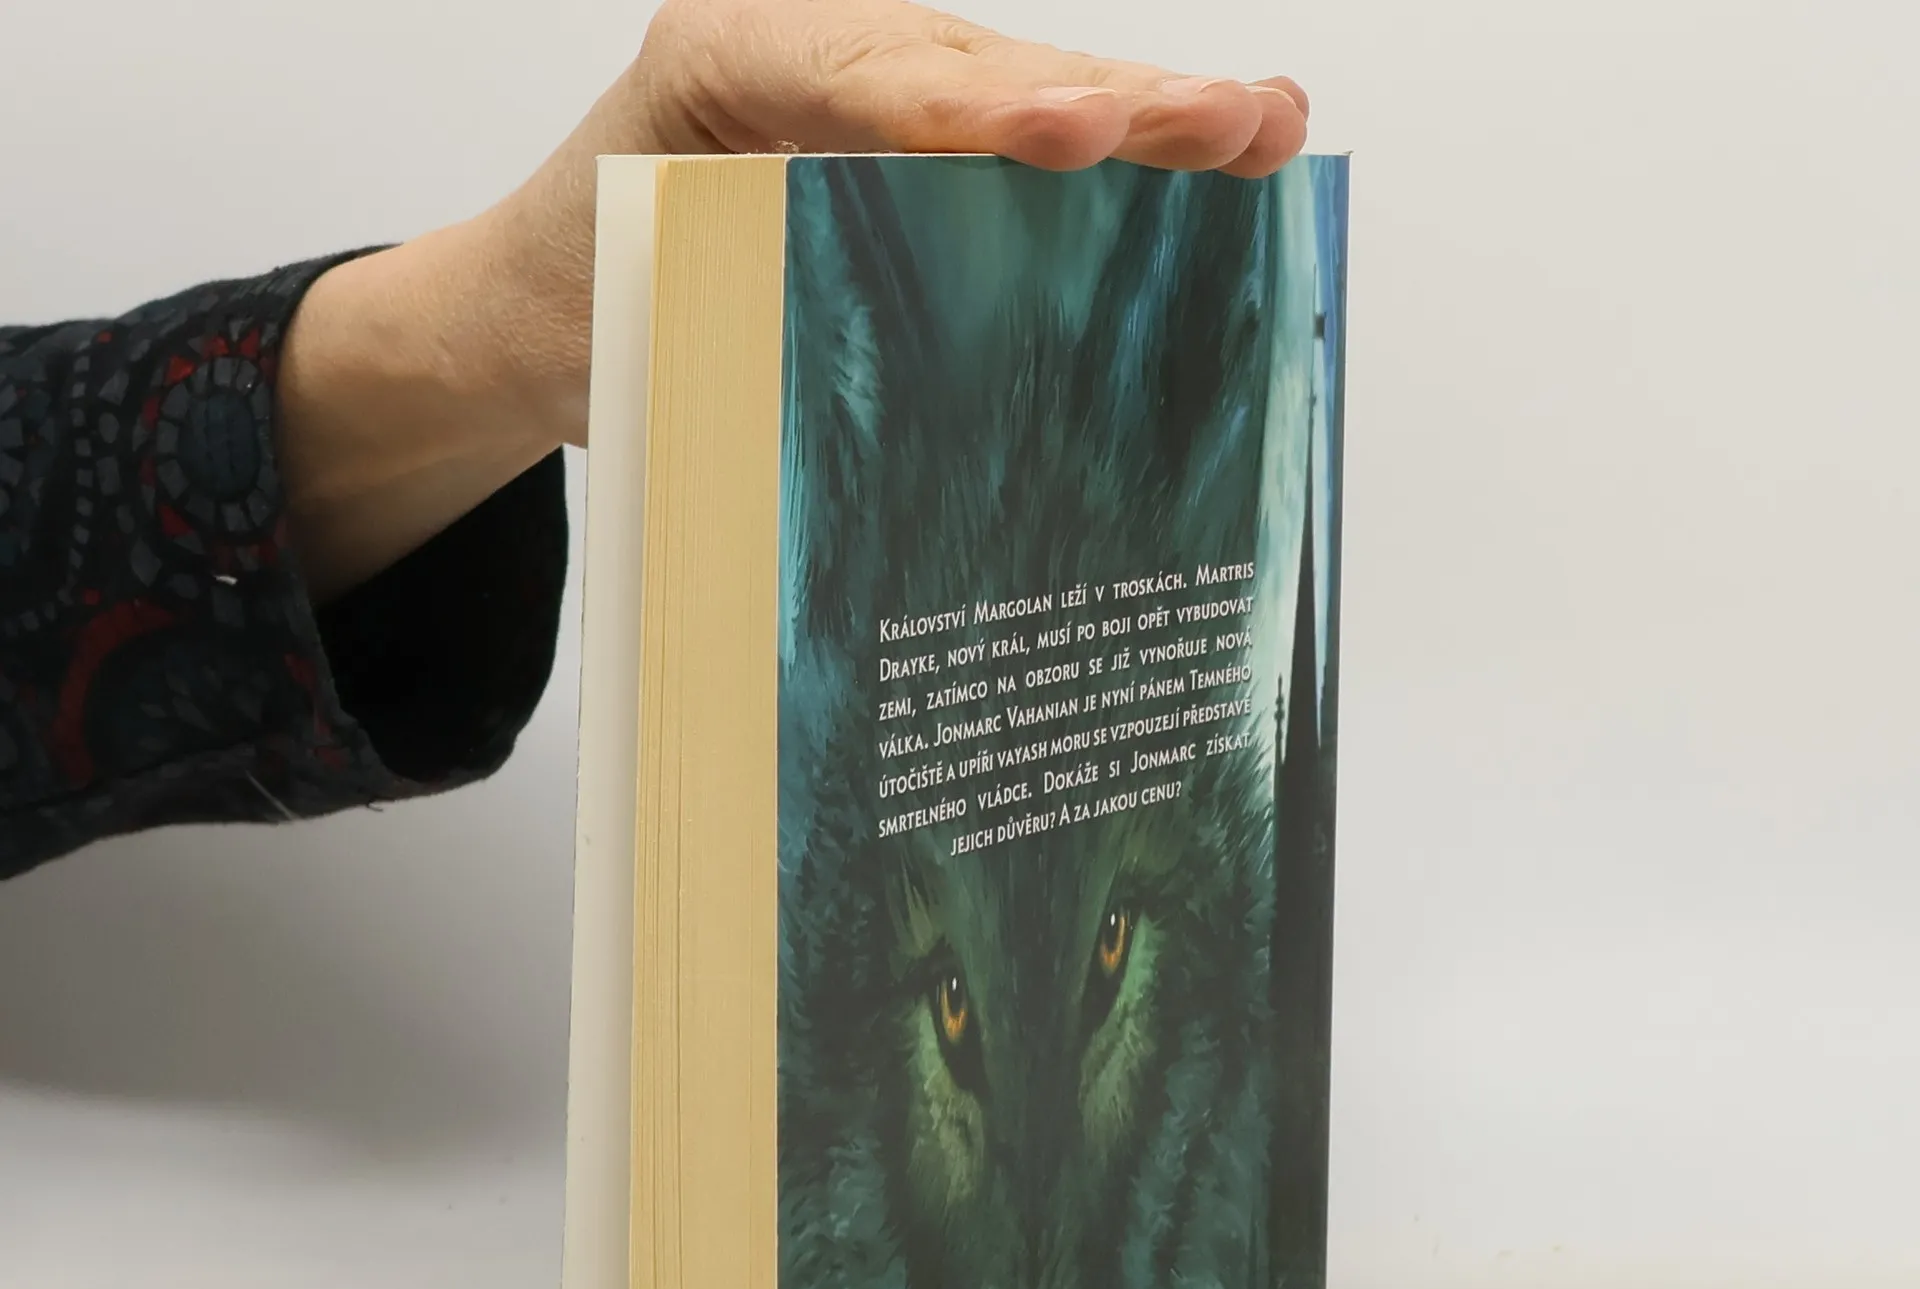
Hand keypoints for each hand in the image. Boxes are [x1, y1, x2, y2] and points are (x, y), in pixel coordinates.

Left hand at [501, 0, 1309, 445]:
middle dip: (1115, 103)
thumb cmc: (575, 304)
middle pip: (979, 73)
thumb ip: (736, 318)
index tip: (1070, 132)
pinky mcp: (907, 141)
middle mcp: (814, 51)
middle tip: (1230, 124)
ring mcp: (873, 85)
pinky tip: (1223, 152)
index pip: (864, 85)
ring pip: (1024, 91)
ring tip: (1267, 124)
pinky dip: (1118, 165)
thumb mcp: (627, 313)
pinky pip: (1016, 143)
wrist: (533, 299)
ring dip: (1151, 115)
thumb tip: (884, 426)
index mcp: (721, 67)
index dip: (974, 114)